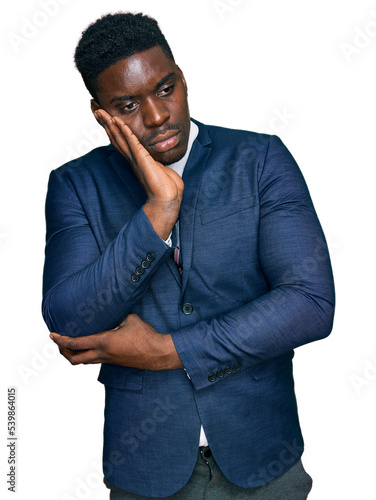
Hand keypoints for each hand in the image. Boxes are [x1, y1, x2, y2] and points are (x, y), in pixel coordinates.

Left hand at [49, 313, 182, 370]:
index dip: (61, 340)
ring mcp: (108, 360)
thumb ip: (117, 315)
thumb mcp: (129, 319)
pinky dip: (86, 355)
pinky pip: (94, 360)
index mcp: (104, 342)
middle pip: (74, 359)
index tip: (52, 335)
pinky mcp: (114, 362)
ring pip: (83, 362)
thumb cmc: (145, 336)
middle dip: (63, 351)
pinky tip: (89, 347)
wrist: (157, 354)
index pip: (75, 343)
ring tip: (70, 345)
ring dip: (74, 355)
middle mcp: (103, 354)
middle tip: (59, 342)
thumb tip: (111, 310)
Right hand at [94, 109, 183, 239]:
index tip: (106, 117)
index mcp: (135, 160)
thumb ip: (155, 164)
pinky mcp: (142, 158)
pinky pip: (131, 141)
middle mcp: (132, 158)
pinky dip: (124, 130)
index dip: (112, 128)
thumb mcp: (159, 170)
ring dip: (110, 124)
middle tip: (96, 110)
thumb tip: (157, 163)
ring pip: (119, 137)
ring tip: (101, 112)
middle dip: (105, 123)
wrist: (167, 197)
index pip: (121, 141)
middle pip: (115, 137)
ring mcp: (135, 158)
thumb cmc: (166, 187)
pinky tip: (118, 121)